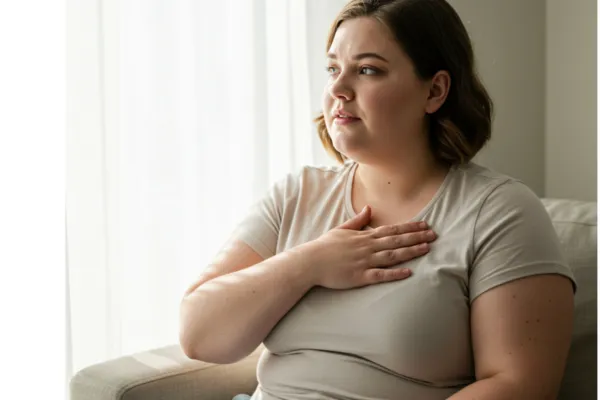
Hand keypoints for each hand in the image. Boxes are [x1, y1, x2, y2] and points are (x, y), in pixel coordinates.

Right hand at [301, 205, 435, 288]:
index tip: (424, 224)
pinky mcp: (360, 276)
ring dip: (410, 251)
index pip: (391, 229)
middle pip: (396, 240)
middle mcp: (367, 247)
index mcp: (364, 235)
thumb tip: (368, 208)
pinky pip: (380, 274)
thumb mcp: (341, 229)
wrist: (310, 262)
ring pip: (392, 255)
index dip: (409, 227)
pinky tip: (408, 272)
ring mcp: (364, 261)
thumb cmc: (324, 246)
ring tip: (427, 249)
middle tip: (434, 235)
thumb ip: (357, 220)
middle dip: (416, 237)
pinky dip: (395, 273)